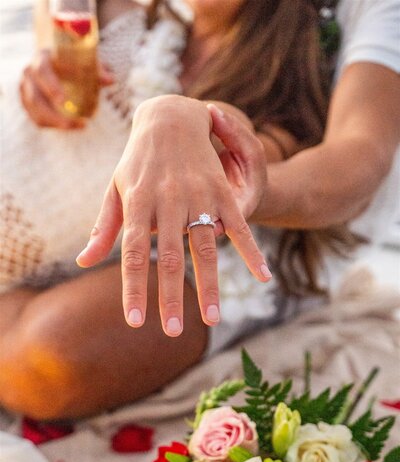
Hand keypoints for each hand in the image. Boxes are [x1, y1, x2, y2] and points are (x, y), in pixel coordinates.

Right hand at [19, 49, 113, 128]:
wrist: (53, 61)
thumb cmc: (72, 61)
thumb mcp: (84, 61)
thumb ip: (97, 70)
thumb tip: (111, 80)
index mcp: (42, 58)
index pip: (42, 71)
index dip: (51, 86)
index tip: (64, 101)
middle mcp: (29, 73)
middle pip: (35, 98)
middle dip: (55, 115)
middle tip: (80, 124)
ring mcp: (25, 89)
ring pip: (35, 112)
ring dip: (57, 123)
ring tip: (81, 126)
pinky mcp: (26, 104)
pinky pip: (37, 119)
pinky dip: (53, 126)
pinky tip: (70, 126)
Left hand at [77, 96, 270, 335]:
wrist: (170, 117)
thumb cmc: (137, 161)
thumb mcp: (115, 189)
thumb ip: (104, 228)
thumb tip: (83, 262)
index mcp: (137, 203)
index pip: (131, 254)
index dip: (134, 288)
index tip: (135, 321)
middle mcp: (168, 201)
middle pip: (168, 257)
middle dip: (171, 297)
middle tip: (173, 331)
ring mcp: (199, 196)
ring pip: (204, 248)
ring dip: (209, 286)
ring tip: (211, 320)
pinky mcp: (223, 192)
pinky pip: (240, 226)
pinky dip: (252, 251)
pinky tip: (264, 277)